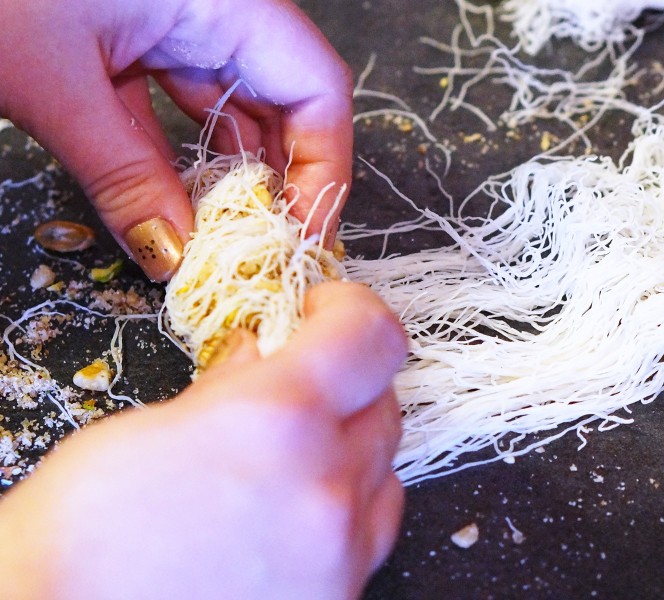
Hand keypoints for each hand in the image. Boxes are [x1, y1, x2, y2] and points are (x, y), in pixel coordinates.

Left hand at [0, 0, 352, 279]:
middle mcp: (212, 5)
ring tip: (214, 246)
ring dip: (222, 179)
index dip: (323, 169)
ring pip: (228, 108)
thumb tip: (174, 254)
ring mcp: (170, 19)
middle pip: (282, 103)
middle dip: (274, 184)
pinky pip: (174, 104)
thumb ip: (124, 174)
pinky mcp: (129, 35)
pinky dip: (174, 158)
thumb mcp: (53, 82)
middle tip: (258, 256)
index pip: (316, 88)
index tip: (301, 238)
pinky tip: (169, 210)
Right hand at [0, 282, 406, 598]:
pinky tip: (286, 513)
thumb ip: (221, 389)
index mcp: (273, 422)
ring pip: (385, 469)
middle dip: (345, 381)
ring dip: (348, 447)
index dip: (350, 309)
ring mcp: (339, 553)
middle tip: (294, 384)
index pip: (370, 335)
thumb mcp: (134, 436)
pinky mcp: (338, 598)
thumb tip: (259, 358)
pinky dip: (343, 508)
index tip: (325, 310)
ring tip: (283, 458)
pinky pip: (369, 534)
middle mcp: (324, 488)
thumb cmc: (71, 554)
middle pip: (383, 401)